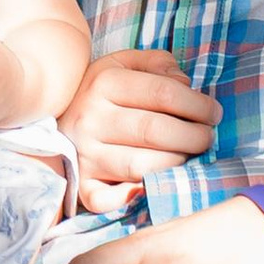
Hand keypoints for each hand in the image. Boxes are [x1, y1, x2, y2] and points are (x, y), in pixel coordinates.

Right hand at [62, 46, 221, 193]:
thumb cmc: (101, 91)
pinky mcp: (80, 183)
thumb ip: (157, 64)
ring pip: (140, 166)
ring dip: (174, 164)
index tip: (214, 113)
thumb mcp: (124, 64)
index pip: (163, 93)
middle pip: (155, 130)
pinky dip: (129, 199)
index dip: (197, 104)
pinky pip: (105, 199)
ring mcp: (83, 154)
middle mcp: (91, 118)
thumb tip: (185, 84)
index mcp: (104, 82)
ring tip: (187, 157)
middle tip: (208, 138)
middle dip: (194, 136)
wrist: (49, 115)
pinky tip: (149, 189)